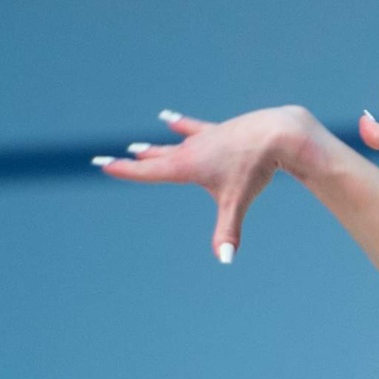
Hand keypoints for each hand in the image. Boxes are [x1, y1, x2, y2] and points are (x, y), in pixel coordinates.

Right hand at [91, 105, 317, 260]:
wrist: (276, 133)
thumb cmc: (254, 169)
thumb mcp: (237, 202)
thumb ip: (228, 231)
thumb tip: (226, 260)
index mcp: (186, 166)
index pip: (148, 171)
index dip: (125, 170)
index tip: (102, 164)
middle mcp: (190, 150)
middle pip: (155, 157)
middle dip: (133, 162)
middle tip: (109, 159)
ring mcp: (204, 138)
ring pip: (173, 144)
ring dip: (154, 148)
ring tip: (137, 147)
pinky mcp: (219, 131)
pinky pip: (194, 129)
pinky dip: (181, 126)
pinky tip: (168, 118)